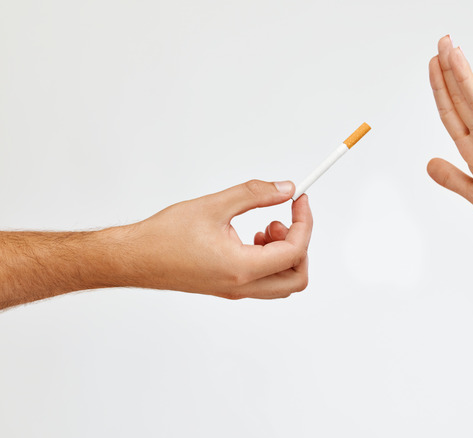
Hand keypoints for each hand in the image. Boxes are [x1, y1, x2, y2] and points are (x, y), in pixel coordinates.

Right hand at [124, 180, 312, 298]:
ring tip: (265, 227)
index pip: (294, 252)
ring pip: (281, 282)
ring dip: (284, 253)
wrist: (133, 258)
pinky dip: (269, 258)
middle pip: (296, 278)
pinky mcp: (228, 286)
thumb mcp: (214, 205)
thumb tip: (285, 189)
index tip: (299, 201)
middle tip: (288, 218)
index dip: (304, 223)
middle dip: (301, 245)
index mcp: (241, 268)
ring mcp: (235, 289)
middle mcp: (241, 285)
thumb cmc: (163, 237)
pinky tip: (251, 236)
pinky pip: (264, 280)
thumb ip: (255, 195)